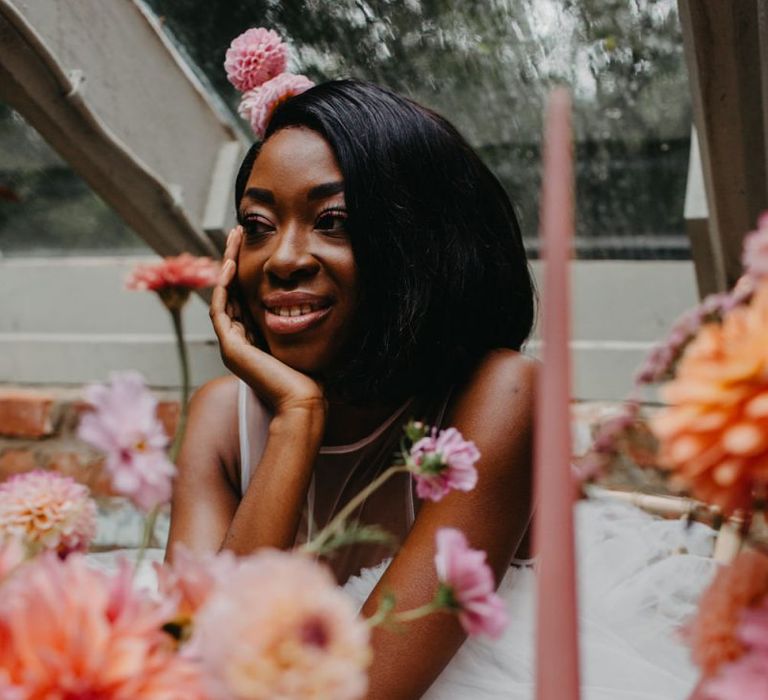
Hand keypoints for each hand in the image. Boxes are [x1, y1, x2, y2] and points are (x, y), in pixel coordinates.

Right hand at [210, 227, 325, 416]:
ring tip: (233, 240)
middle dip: (233, 259)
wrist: (304, 399)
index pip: (245, 294)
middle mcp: (240, 339)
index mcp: (255, 336)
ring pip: (223, 296)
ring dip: (226, 265)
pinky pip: (220, 311)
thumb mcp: (303, 335)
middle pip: (231, 290)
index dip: (246, 268)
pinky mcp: (230, 349)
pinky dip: (224, 288)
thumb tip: (312, 294)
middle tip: (237, 232)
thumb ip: (298, 317)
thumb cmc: (311, 373)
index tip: (253, 243)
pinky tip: (230, 267)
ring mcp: (232, 345)